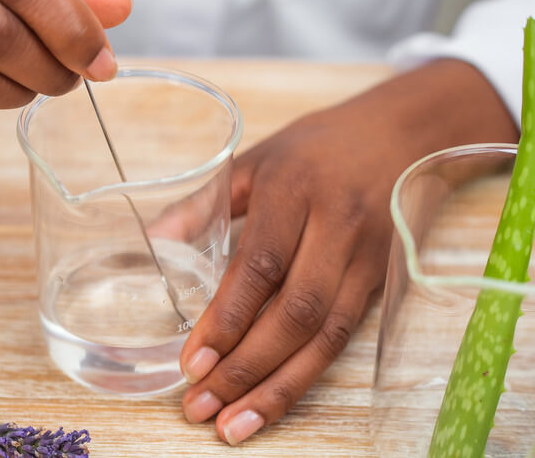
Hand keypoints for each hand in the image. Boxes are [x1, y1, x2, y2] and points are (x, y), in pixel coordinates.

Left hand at [178, 59, 518, 443]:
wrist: (402, 134)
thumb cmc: (316, 146)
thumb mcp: (255, 159)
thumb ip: (203, 203)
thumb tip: (155, 243)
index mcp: (294, 188)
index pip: (259, 264)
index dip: (226, 319)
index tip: (190, 360)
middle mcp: (335, 225)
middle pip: (294, 311)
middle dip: (245, 366)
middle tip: (200, 403)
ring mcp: (364, 257)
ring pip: (324, 336)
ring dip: (275, 387)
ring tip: (231, 425)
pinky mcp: (379, 280)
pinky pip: (343, 338)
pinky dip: (306, 376)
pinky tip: (272, 403)